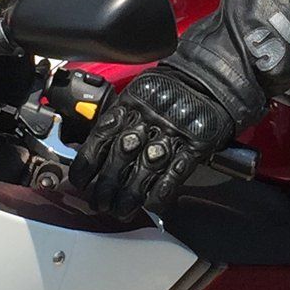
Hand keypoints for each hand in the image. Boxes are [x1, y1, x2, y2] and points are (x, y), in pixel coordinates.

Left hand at [71, 65, 238, 218]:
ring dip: (130, 195)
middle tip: (99, 203)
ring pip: (145, 169)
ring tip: (121, 211)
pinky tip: (151, 204)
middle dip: (106, 186)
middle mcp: (147, 120)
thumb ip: (117, 120)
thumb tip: (94, 150)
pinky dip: (162, 191)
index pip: (100, 139)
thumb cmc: (170, 90)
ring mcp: (172, 134)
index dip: (87, 164)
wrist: (209, 79)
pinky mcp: (194, 145)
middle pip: (120, 157)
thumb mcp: (136, 95)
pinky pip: (175, 172)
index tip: (80, 182)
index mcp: (129, 106)